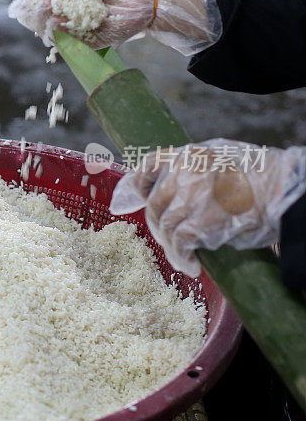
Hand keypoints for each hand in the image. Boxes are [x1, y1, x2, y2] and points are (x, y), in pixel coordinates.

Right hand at [5, 0, 220, 55]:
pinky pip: (65, 41)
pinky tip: (58, 21)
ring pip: (44, 28)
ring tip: (46, 6)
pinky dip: (57, 32)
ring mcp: (74, 25)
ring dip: (38, 18)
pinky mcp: (85, 41)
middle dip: (27, 5)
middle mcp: (65, 7)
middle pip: (33, 12)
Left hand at [109, 139, 305, 276]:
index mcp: (189, 154)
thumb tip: (180, 192)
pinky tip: (191, 266)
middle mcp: (184, 171)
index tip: (135, 199)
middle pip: (155, 203)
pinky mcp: (200, 220)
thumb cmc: (263, 176)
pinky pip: (180, 243)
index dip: (138, 184)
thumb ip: (199, 169)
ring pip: (166, 225)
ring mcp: (190, 195)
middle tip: (169, 238)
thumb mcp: (224, 158)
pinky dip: (182, 258)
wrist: (285, 189)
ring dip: (171, 246)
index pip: (149, 165)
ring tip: (183, 258)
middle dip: (158, 224)